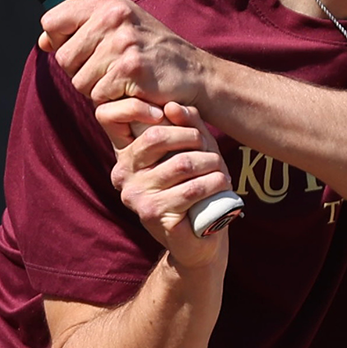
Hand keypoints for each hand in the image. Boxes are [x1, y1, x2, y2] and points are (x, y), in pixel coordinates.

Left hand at [39, 0, 209, 106]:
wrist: (196, 74)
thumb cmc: (152, 52)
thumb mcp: (119, 27)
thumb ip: (79, 29)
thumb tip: (42, 41)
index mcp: (107, 2)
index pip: (52, 21)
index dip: (60, 41)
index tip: (81, 49)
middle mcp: (113, 17)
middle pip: (63, 57)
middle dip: (80, 72)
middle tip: (109, 70)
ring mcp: (122, 43)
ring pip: (79, 80)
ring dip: (97, 89)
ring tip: (122, 80)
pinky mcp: (129, 70)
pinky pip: (98, 96)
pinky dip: (112, 100)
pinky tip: (132, 90)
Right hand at [94, 100, 230, 268]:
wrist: (198, 242)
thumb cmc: (195, 192)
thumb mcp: (192, 152)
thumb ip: (186, 125)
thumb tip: (173, 105)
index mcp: (127, 158)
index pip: (150, 128)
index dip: (179, 126)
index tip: (200, 137)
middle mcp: (124, 176)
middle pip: (161, 139)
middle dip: (196, 142)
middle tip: (214, 156)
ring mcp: (137, 197)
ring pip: (182, 164)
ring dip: (212, 166)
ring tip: (222, 175)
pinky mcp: (154, 215)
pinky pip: (191, 190)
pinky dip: (214, 185)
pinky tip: (222, 188)